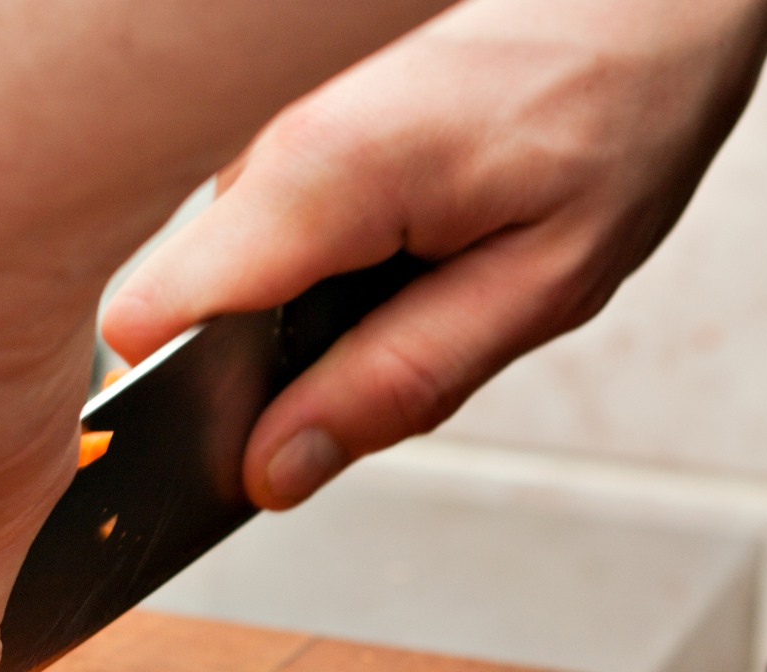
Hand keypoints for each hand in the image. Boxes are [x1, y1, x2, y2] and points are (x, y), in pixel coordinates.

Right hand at [102, 0, 766, 509]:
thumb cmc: (620, 108)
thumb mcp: (540, 286)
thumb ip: (397, 384)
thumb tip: (273, 467)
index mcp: (319, 178)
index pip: (146, 324)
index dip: (180, 405)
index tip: (250, 442)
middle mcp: (271, 142)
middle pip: (190, 311)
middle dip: (268, 369)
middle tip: (396, 349)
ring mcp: (274, 129)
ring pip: (231, 277)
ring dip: (309, 317)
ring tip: (426, 278)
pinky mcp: (293, 129)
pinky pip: (268, 236)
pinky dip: (325, 271)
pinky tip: (413, 244)